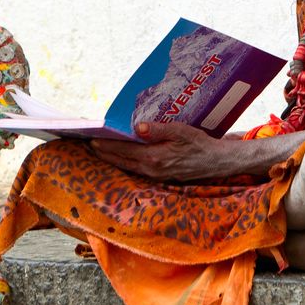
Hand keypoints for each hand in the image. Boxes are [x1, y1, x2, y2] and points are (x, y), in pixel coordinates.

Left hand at [90, 121, 229, 181]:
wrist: (216, 162)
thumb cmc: (200, 144)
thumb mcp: (181, 131)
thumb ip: (159, 129)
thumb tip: (138, 127)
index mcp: (154, 157)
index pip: (123, 150)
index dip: (106, 144)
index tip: (91, 138)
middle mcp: (151, 170)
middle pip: (120, 161)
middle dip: (103, 152)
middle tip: (88, 144)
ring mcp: (154, 176)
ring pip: (126, 167)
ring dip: (111, 158)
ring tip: (98, 150)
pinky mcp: (159, 177)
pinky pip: (135, 170)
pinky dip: (123, 163)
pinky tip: (119, 157)